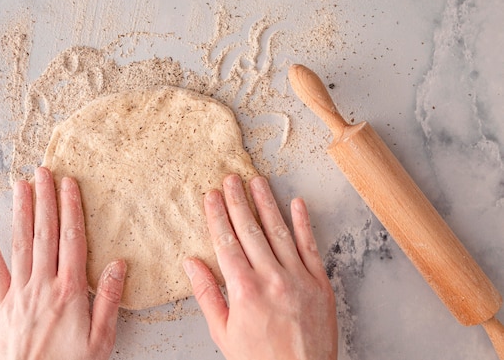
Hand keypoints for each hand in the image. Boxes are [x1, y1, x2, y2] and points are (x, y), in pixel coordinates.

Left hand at [0, 167, 125, 359]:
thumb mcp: (101, 339)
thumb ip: (109, 299)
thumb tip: (119, 263)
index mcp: (69, 290)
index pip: (71, 238)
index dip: (70, 208)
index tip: (69, 183)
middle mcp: (42, 284)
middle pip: (44, 233)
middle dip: (45, 199)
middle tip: (43, 171)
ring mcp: (18, 293)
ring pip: (20, 244)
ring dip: (20, 212)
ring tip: (20, 186)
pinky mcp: (1, 305)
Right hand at [184, 174, 337, 359]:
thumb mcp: (223, 332)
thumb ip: (207, 294)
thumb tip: (191, 263)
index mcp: (244, 290)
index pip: (226, 242)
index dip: (217, 215)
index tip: (211, 195)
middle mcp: (271, 278)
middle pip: (250, 230)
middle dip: (238, 201)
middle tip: (230, 179)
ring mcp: (299, 278)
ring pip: (279, 231)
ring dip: (266, 203)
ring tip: (257, 181)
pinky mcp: (320, 283)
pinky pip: (310, 246)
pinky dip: (303, 223)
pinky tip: (297, 203)